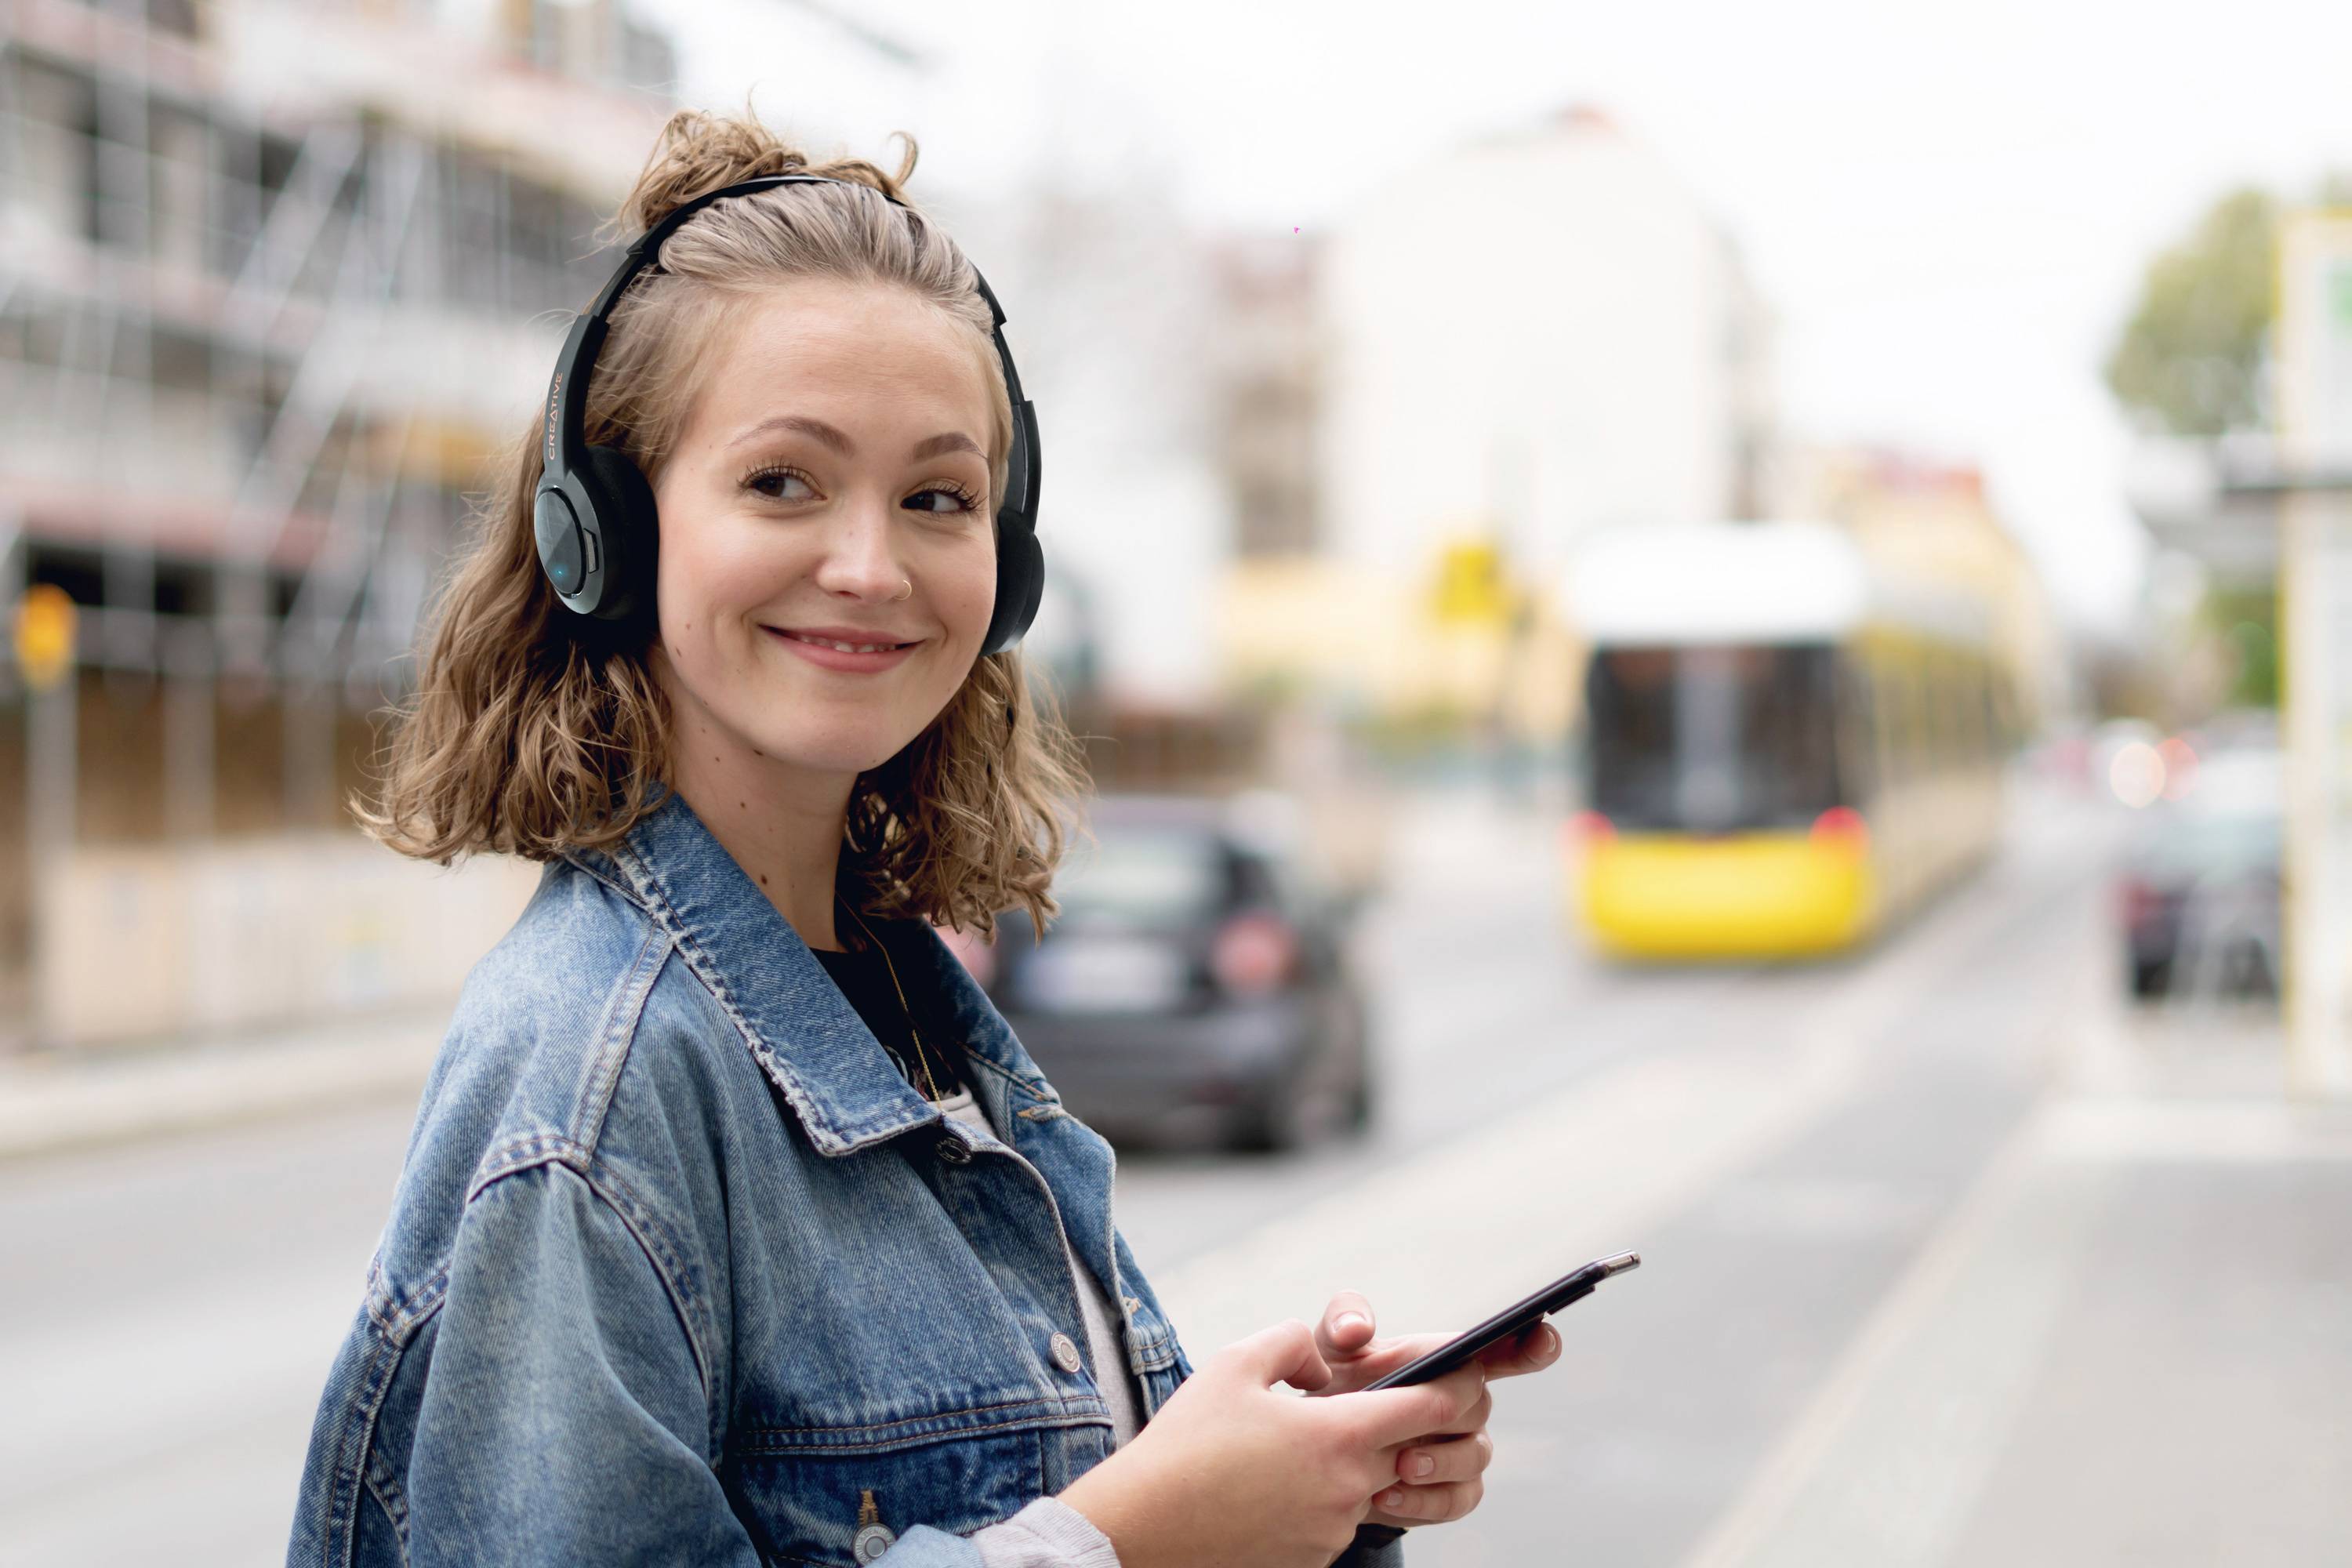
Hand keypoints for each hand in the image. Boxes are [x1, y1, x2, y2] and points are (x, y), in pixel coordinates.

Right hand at [1058, 1318, 1489, 1567]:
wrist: (1141, 1529)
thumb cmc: (1185, 1443)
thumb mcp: (1234, 1363)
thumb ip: (1295, 1343)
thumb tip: (1327, 1361)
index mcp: (1339, 1435)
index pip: (1434, 1407)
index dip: (1460, 1384)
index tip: (1468, 1372)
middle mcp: (1349, 1489)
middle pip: (1413, 1450)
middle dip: (1409, 1425)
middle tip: (1378, 1403)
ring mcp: (1333, 1532)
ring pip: (1370, 1486)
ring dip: (1353, 1464)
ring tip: (1292, 1447)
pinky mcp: (1312, 1560)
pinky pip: (1336, 1521)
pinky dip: (1320, 1499)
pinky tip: (1270, 1486)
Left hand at [1291, 1290, 1561, 1528]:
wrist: (1315, 1454)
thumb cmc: (1332, 1389)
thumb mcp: (1327, 1350)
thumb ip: (1341, 1322)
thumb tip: (1356, 1329)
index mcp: (1443, 1363)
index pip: (1500, 1349)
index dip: (1530, 1344)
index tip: (1543, 1338)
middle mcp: (1462, 1405)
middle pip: (1482, 1406)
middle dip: (1451, 1415)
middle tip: (1413, 1423)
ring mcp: (1461, 1451)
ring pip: (1474, 1457)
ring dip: (1438, 1463)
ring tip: (1397, 1466)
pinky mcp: (1449, 1493)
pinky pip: (1456, 1500)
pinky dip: (1423, 1501)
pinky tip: (1386, 1496)